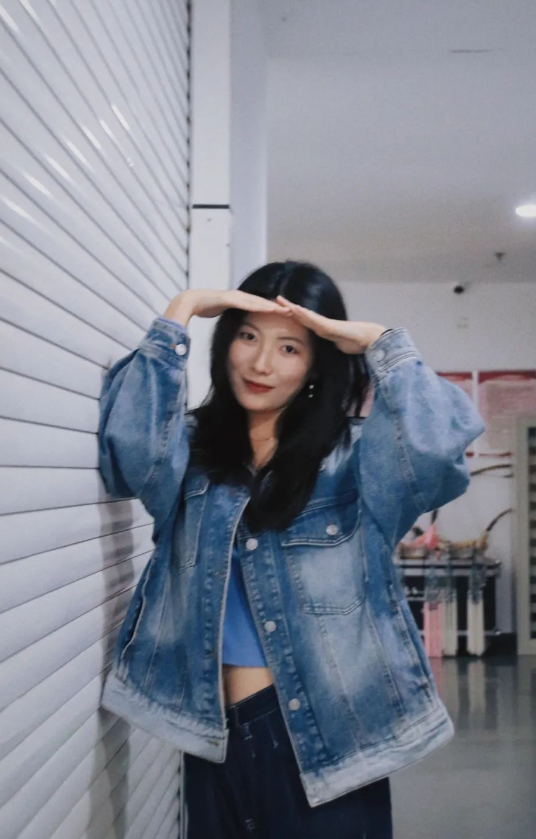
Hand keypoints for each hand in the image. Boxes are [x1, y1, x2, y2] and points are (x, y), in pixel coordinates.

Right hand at [163, 289, 291, 325]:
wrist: (191, 301)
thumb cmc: (204, 308)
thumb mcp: (221, 312)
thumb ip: (230, 315)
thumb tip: (235, 323)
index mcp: (239, 300)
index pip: (259, 305)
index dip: (272, 309)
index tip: (284, 314)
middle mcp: (239, 296)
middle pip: (262, 301)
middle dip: (276, 306)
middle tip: (292, 310)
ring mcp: (234, 296)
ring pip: (256, 301)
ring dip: (270, 306)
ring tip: (284, 310)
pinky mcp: (229, 298)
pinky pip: (246, 303)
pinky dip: (257, 306)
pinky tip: (267, 309)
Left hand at [276, 296, 385, 353]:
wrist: (368, 338)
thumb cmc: (355, 342)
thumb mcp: (337, 346)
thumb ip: (330, 346)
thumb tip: (327, 355)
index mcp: (322, 329)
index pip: (304, 321)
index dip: (293, 315)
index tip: (282, 310)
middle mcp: (322, 324)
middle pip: (302, 314)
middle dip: (289, 307)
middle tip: (276, 299)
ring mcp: (325, 324)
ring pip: (305, 315)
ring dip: (293, 308)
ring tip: (281, 301)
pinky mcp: (329, 326)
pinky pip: (314, 319)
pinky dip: (304, 314)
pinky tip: (296, 310)